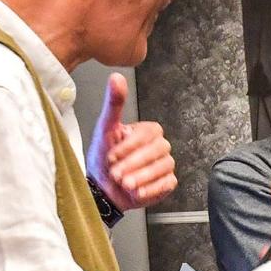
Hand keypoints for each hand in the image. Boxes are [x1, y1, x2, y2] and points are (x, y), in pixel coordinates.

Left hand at [87, 73, 176, 210]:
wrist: (103, 189)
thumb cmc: (103, 160)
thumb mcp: (105, 128)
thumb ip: (114, 104)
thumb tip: (116, 78)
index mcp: (147, 132)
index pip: (149, 133)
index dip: (130, 146)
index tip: (113, 155)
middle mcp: (159, 146)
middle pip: (157, 151)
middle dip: (133, 164)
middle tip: (116, 173)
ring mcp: (165, 165)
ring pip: (162, 168)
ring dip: (140, 177)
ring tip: (124, 183)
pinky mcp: (167, 183)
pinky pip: (166, 184)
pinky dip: (150, 189)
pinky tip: (136, 192)